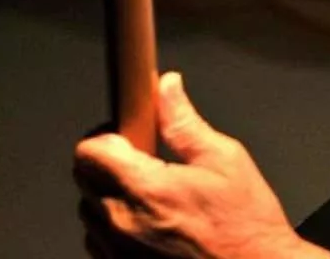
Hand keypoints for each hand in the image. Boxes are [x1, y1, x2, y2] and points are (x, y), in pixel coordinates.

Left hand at [74, 72, 318, 257]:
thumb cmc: (246, 224)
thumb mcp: (225, 159)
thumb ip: (185, 122)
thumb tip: (167, 87)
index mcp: (147, 190)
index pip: (90, 152)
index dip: (106, 134)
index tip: (126, 133)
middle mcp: (124, 225)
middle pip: (84, 178)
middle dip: (108, 161)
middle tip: (144, 158)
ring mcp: (118, 253)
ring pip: (89, 211)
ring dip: (109, 195)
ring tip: (151, 193)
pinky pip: (98, 241)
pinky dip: (115, 225)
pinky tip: (151, 220)